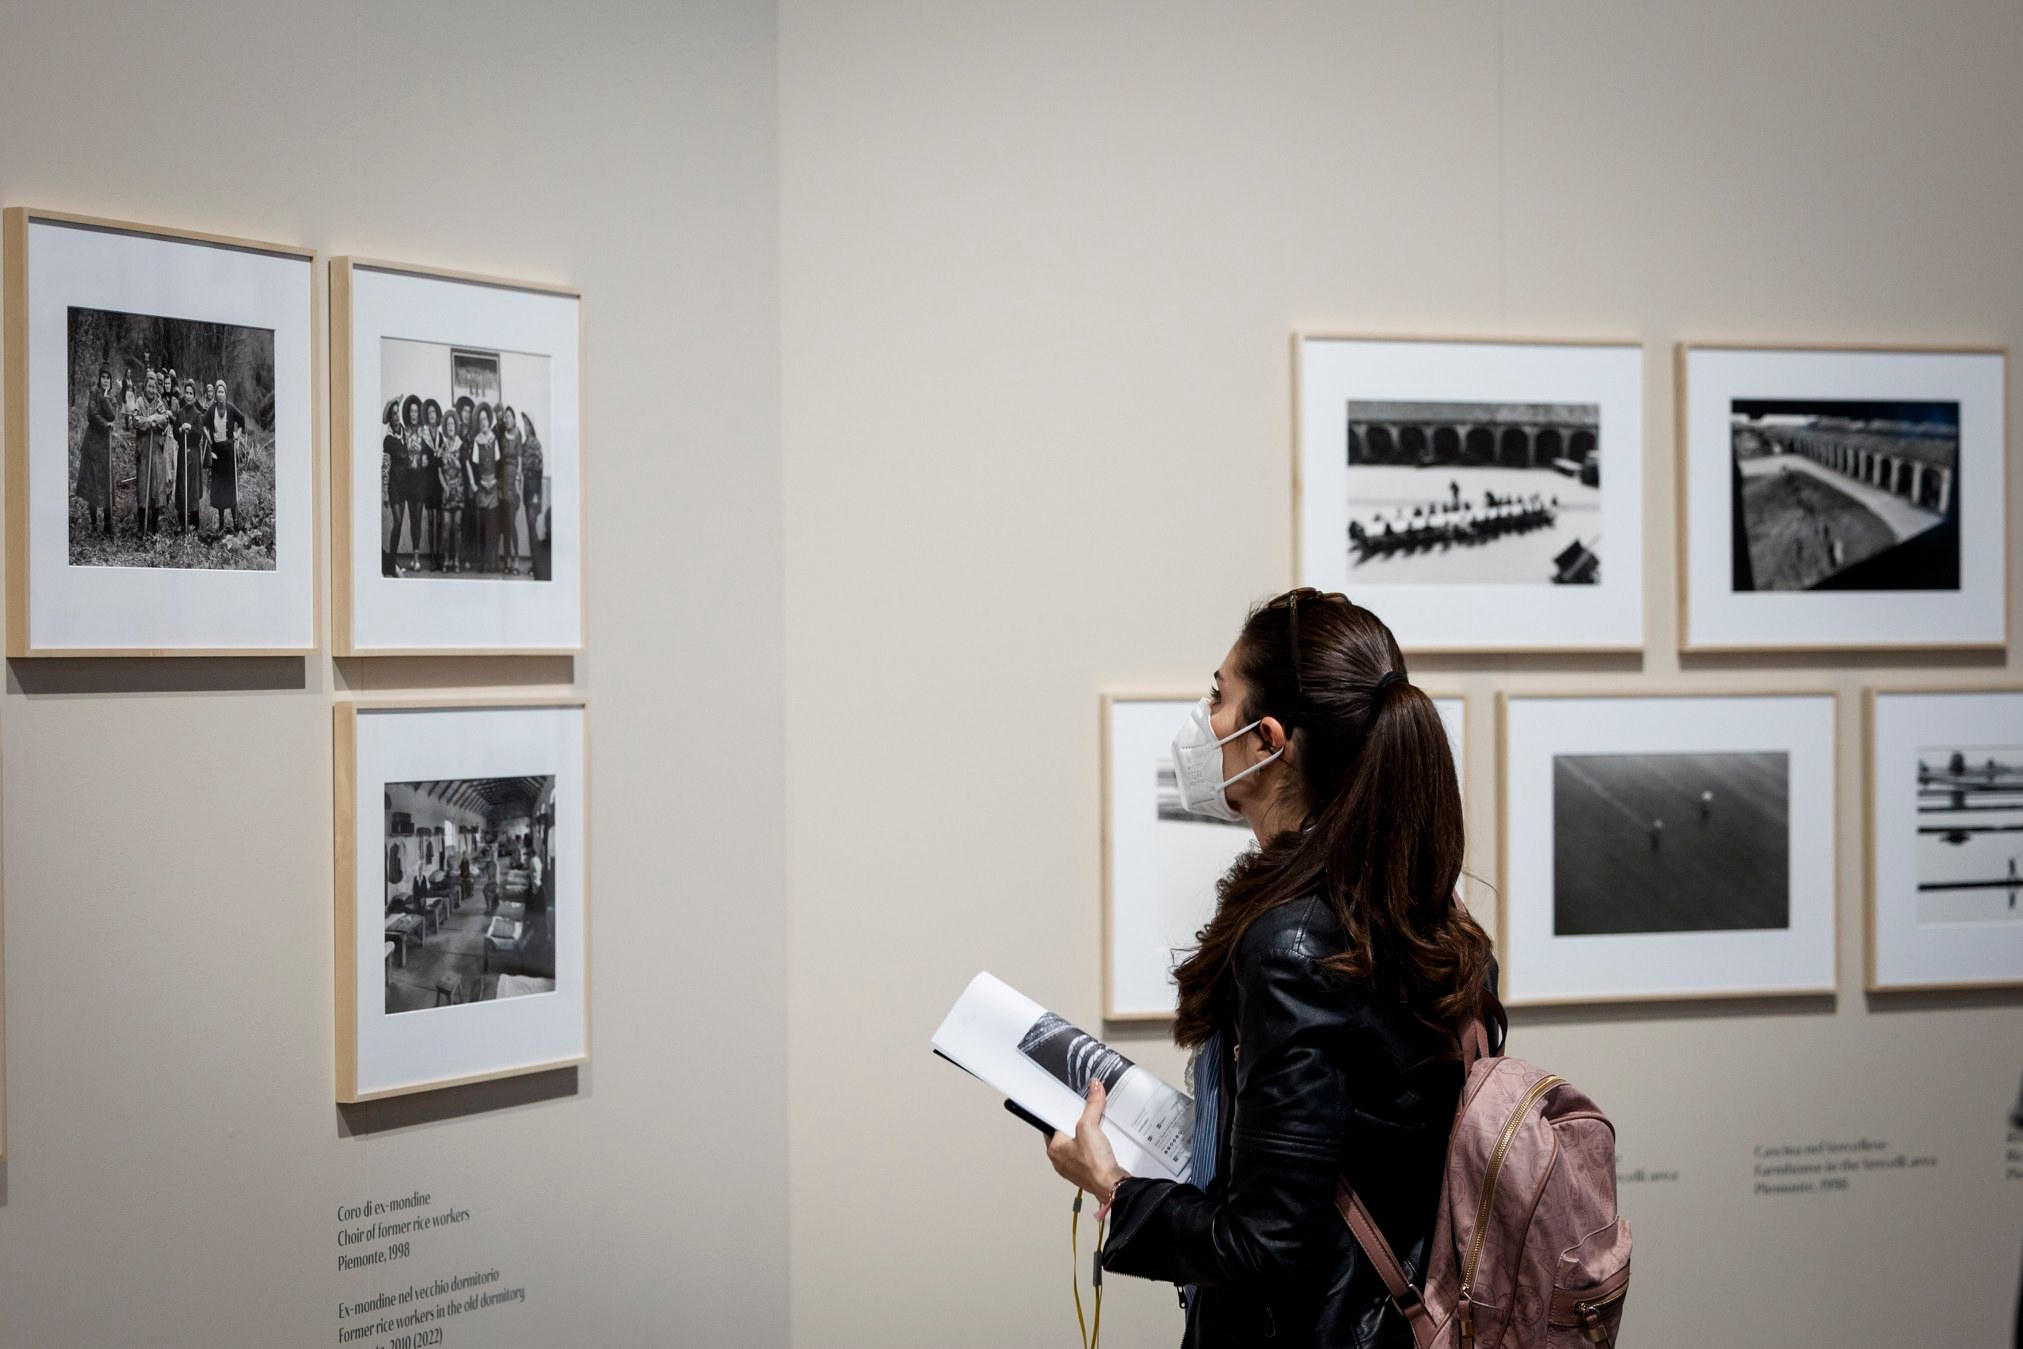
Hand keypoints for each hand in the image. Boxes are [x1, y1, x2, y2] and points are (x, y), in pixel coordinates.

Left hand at [1044, 1081, 1129, 1198]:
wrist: (1112, 1185)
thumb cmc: (1094, 1164)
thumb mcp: (1089, 1127)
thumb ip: (1092, 1106)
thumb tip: (1094, 1087)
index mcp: (1054, 1149)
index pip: (1051, 1125)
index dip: (1060, 1113)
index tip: (1067, 1103)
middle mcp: (1061, 1160)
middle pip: (1065, 1134)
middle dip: (1075, 1123)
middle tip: (1083, 1111)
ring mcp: (1074, 1167)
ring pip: (1077, 1144)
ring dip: (1085, 1135)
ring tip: (1093, 1123)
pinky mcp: (1087, 1171)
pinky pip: (1087, 1153)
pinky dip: (1093, 1145)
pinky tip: (1102, 1139)